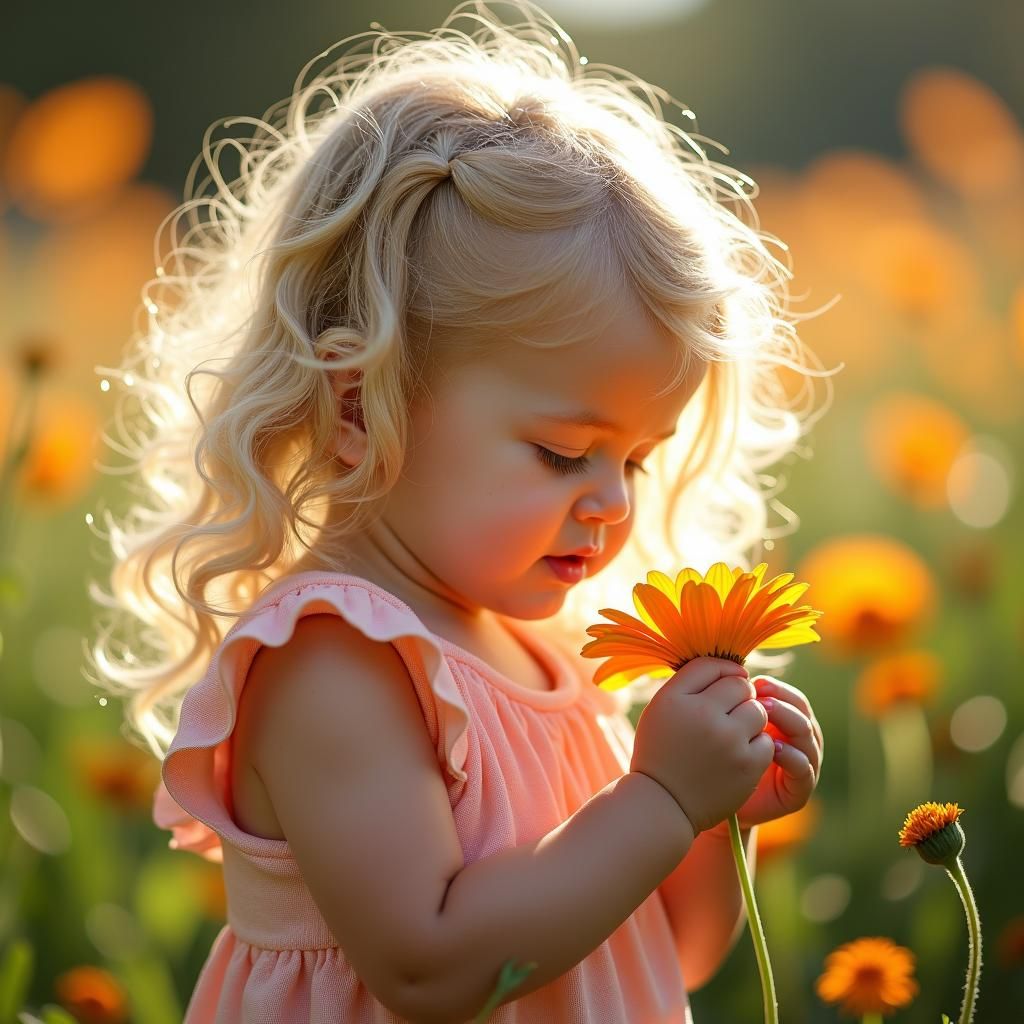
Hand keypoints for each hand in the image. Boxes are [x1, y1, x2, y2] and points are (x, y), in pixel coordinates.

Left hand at [711, 675, 822, 831]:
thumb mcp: (722, 724)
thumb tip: (724, 668)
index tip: (752, 681)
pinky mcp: (799, 790)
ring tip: (763, 715)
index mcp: (784, 720)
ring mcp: (804, 764)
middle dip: (782, 700)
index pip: (789, 695)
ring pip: (807, 735)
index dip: (774, 687)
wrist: (713, 802)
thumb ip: (729, 701)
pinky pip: (804, 768)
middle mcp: (799, 740)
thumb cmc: (714, 757)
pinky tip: (772, 747)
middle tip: (759, 696)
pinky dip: (791, 756)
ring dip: (787, 721)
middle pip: (802, 710)